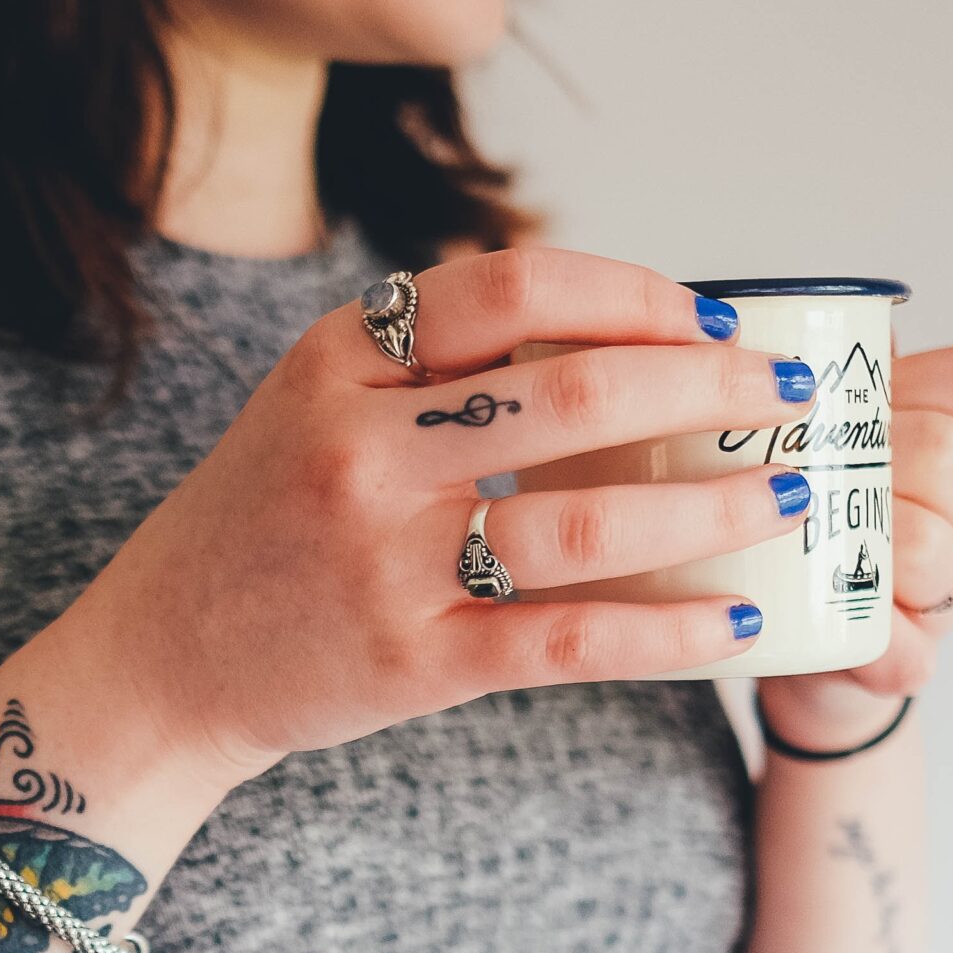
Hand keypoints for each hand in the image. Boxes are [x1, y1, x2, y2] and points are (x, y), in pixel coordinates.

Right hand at [55, 249, 824, 793]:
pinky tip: (733, 621)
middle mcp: (360, 450)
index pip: (513, 288)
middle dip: (708, 389)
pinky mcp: (413, 662)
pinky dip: (667, 631)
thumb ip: (430, 368)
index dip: (634, 294)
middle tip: (786, 399)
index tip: (714, 319)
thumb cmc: (260, 528)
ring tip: (791, 493)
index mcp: (338, 362)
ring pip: (591, 518)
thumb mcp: (313, 407)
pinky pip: (570, 638)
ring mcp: (386, 561)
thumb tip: (615, 337)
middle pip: (574, 393)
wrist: (160, 663)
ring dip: (715, 505)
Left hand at [754, 342, 952, 750]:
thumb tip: (770, 313)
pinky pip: (913, 649)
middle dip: (878, 463)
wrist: (781, 630)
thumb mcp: (805, 423)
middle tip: (806, 475)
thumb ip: (808, 365)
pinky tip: (838, 629)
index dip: (933, 388)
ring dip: (870, 547)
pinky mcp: (909, 660)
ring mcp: (946, 588)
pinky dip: (873, 640)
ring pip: (936, 551)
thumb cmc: (798, 504)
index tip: (864, 403)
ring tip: (807, 544)